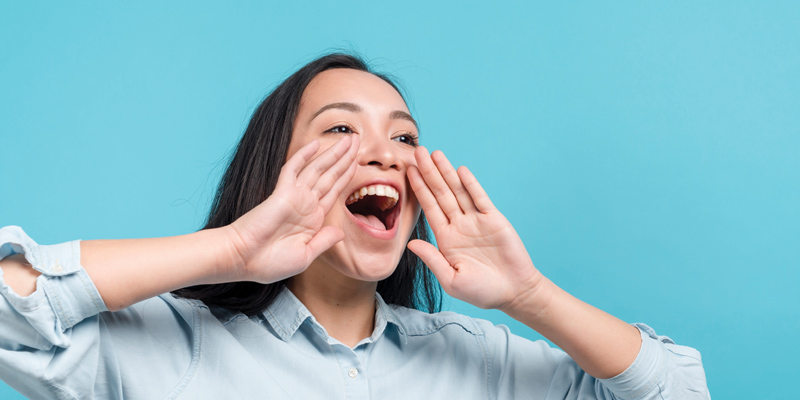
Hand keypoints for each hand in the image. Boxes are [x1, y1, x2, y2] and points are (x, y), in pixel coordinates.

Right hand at [226, 136, 358, 283]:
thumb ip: (324, 241)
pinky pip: (293, 169)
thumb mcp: (305, 255)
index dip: (347, 176)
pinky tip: (316, 144)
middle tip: (357, 139)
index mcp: (313, 219)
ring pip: (317, 169)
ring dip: (333, 153)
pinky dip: (304, 156)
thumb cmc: (270, 262)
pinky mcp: (281, 193)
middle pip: (330, 175)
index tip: (359, 162)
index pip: (335, 191)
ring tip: (349, 139)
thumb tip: (341, 232)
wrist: (244, 260)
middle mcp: (306, 204)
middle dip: (345, 158)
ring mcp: (294, 196)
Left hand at [407, 147, 544, 310]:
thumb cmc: (482, 291)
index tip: (408, 171)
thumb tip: (411, 243)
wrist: (513, 292)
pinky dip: (470, 184)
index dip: (419, 189)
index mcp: (445, 238)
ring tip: (435, 154)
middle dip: (428, 172)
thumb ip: (433, 259)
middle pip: (440, 193)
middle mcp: (458, 225)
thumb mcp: (451, 279)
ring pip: (458, 191)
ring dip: (446, 172)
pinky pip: (479, 198)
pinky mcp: (494, 219)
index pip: (429, 208)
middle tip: (417, 151)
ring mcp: (476, 220)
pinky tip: (460, 170)